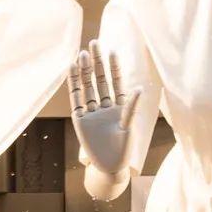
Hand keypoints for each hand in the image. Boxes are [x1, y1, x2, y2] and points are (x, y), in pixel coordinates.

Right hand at [69, 44, 141, 182]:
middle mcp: (105, 107)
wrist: (109, 167)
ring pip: (87, 87)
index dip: (114, 68)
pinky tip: (72, 71)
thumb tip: (139, 88)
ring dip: (85, 71)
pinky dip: (73, 85)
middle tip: (94, 43)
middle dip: (97, 62)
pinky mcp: (79, 120)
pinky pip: (76, 99)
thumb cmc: (124, 150)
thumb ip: (131, 107)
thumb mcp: (129, 127)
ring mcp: (91, 112)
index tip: (112, 51)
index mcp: (119, 107)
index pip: (116, 82)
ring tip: (82, 54)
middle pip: (99, 80)